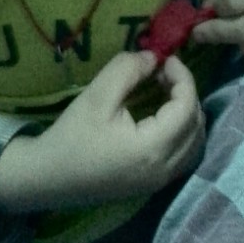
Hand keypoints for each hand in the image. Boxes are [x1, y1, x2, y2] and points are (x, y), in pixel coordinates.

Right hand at [0, 50, 204, 212]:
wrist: (47, 177)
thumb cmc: (71, 136)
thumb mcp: (97, 96)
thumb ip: (128, 70)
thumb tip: (154, 57)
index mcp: (152, 148)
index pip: (187, 108)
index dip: (184, 78)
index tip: (166, 59)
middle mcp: (164, 169)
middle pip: (197, 126)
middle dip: (187, 94)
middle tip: (163, 73)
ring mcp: (159, 182)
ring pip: (194, 143)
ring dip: (187, 114)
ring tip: (165, 92)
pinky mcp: (151, 185)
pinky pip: (183, 156)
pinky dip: (182, 132)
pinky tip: (161, 117)